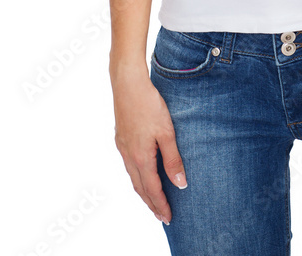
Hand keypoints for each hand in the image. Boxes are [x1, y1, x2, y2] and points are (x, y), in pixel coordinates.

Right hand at [111, 69, 186, 224]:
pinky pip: (128, 166)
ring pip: (133, 177)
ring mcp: (122, 147)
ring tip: (153, 200)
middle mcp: (128, 156)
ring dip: (143, 191)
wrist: (128, 84)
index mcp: (141, 157)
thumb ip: (173, 159)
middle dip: (151, 203)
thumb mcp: (167, 132)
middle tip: (162, 216)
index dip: (161, 205)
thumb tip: (181, 184)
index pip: (152, 189)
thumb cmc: (149, 105)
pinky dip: (137, 177)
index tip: (169, 218)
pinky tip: (142, 173)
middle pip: (140, 188)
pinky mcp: (121, 138)